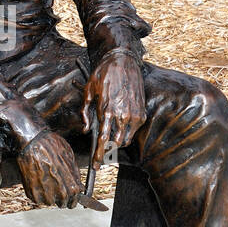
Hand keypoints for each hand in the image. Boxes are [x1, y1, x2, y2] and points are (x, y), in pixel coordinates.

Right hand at [17, 129, 82, 208]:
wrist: (32, 142)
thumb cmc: (52, 147)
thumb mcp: (70, 159)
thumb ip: (75, 176)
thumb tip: (80, 187)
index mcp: (71, 187)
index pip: (74, 201)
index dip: (72, 199)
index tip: (70, 197)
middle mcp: (59, 193)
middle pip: (62, 204)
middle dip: (61, 197)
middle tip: (56, 185)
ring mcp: (44, 194)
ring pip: (49, 202)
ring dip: (49, 194)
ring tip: (46, 179)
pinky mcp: (31, 193)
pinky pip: (37, 198)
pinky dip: (38, 191)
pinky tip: (38, 179)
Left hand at [81, 50, 145, 166]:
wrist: (123, 61)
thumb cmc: (103, 74)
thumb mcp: (88, 91)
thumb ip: (85, 113)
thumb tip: (86, 129)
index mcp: (106, 110)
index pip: (103, 140)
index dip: (98, 155)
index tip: (95, 165)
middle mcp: (122, 115)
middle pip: (115, 144)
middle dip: (108, 153)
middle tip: (101, 156)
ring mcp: (134, 115)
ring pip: (125, 140)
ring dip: (117, 144)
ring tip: (109, 143)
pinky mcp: (141, 113)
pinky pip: (133, 131)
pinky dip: (126, 134)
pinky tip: (119, 131)